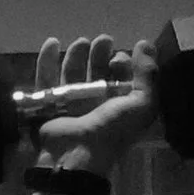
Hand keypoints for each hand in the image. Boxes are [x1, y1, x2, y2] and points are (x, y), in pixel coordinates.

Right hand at [23, 31, 158, 176]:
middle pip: (97, 72)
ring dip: (77, 55)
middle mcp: (95, 104)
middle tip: (103, 40)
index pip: (121, 78)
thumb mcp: (142, 104)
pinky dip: (47, 61)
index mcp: (119, 105)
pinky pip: (46, 79)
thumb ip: (147, 74)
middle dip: (100, 55)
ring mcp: (70, 104)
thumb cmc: (112, 129)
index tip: (119, 58)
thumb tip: (145, 43)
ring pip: (72, 74)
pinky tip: (52, 42)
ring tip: (81, 41)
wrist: (76, 154)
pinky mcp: (48, 104)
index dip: (122, 64)